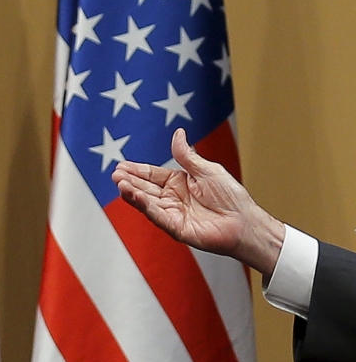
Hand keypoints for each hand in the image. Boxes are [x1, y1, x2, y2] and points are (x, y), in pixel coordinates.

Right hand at [111, 128, 284, 275]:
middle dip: (129, 181)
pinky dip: (144, 206)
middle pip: (145, 188)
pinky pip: (157, 215)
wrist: (245, 221)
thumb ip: (187, 156)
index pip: (152, 175)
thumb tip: (178, 133)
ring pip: (146, 202)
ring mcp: (172, 213)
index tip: (121, 166)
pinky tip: (134, 197)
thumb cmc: (231, 197)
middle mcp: (171, 198)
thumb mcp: (207, 169)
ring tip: (120, 184)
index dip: (137, 170)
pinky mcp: (175, 228)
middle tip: (115, 175)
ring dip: (132, 194)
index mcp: (178, 183)